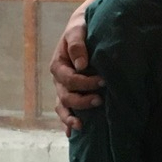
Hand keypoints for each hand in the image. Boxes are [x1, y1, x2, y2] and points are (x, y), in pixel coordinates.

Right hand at [48, 3, 102, 132]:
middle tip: (100, 100)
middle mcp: (59, 80)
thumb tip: (81, 64)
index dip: (85, 83)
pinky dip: (68, 123)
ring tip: (82, 126)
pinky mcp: (72, 94)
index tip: (103, 81)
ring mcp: (64, 89)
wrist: (85, 27)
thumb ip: (77, 44)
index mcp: (58, 65)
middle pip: (66, 97)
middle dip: (82, 101)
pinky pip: (66, 111)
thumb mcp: (78, 29)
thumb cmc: (82, 27)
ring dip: (71, 117)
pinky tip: (72, 134)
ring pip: (63, 108)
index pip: (69, 80)